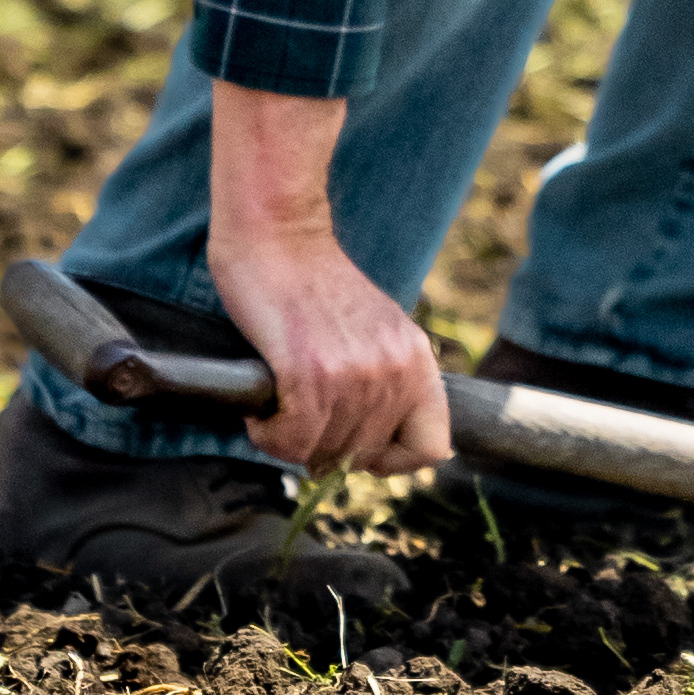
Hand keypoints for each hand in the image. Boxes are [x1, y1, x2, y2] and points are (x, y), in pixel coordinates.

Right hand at [208, 84, 451, 474]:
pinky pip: (290, 441)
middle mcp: (395, 369)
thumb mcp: (377, 331)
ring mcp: (354, 373)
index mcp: (419, 360)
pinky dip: (268, 435)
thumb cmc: (315, 286)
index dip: (391, 459)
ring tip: (278, 405)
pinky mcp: (308, 371)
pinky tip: (261, 411)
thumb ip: (392, 381)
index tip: (355, 443)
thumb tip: (383, 454)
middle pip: (365, 456)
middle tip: (298, 418)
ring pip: (324, 454)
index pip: (432, 448)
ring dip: (290, 440)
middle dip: (327, 449)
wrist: (278, 235)